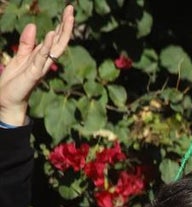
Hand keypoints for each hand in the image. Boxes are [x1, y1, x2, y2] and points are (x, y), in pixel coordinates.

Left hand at [0, 5, 73, 126]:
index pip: (55, 38)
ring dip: (62, 32)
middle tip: (71, 9)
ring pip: (55, 47)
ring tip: (68, 18)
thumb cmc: (14, 81)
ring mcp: (41, 66)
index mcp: (42, 56)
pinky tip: (50, 34)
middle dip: (66, 25)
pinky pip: (42, 57)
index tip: (68, 11)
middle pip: (59, 40)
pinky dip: (47, 46)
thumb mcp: (19, 57)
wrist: (7, 99)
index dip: (62, 25)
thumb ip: (26, 43)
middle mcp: (45, 61)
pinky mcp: (34, 73)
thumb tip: (33, 25)